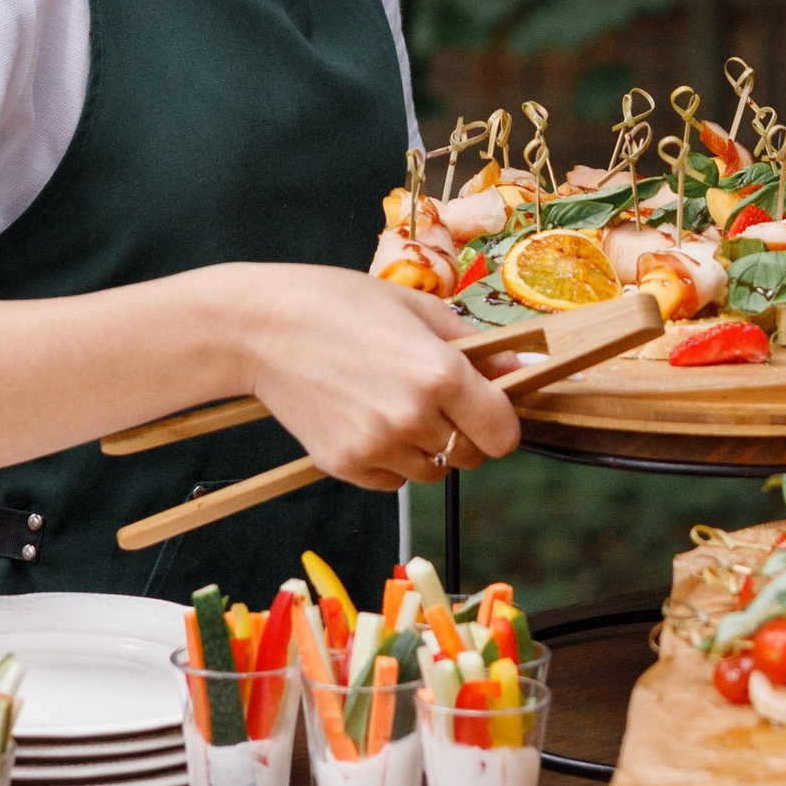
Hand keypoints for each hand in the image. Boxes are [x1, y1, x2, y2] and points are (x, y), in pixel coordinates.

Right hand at [224, 264, 521, 492]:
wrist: (259, 327)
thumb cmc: (338, 304)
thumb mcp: (417, 309)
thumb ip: (477, 347)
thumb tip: (526, 370)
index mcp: (440, 373)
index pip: (505, 434)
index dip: (500, 420)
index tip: (485, 405)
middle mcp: (413, 417)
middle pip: (471, 456)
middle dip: (464, 431)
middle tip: (432, 396)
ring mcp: (377, 447)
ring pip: (432, 472)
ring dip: (425, 447)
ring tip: (390, 402)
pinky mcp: (345, 466)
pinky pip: (393, 481)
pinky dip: (389, 460)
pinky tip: (365, 418)